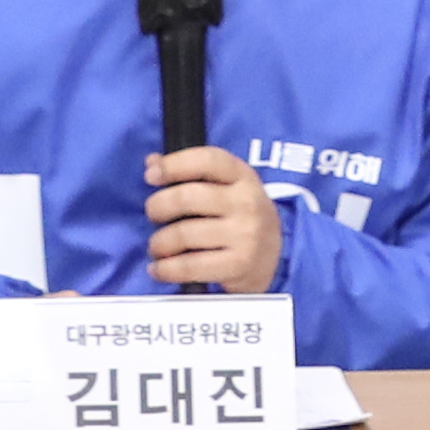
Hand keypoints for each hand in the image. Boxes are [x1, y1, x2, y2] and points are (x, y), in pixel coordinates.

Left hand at [143, 147, 284, 291]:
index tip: (151, 175)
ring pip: (184, 234)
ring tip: (156, 246)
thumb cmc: (241, 215)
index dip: (174, 164)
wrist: (278, 255)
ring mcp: (245, 235)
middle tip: (153, 215)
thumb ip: (192, 172)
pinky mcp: (238, 265)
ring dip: (159, 242)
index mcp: (244, 176)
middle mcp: (246, 202)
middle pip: (188, 197)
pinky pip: (191, 266)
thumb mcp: (227, 187)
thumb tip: (152, 162)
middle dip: (158, 207)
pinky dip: (167, 269)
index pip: (207, 160)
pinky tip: (159, 269)